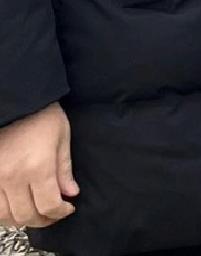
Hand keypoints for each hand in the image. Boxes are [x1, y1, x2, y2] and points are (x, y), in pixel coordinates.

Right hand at [0, 103, 76, 230]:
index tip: (68, 208)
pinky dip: (3, 213)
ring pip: (5, 216)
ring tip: (35, 213)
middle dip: (44, 220)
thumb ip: (64, 169)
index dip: (60, 212)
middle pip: (26, 215)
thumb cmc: (42, 116)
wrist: (16, 103)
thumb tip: (71, 194)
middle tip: (54, 215)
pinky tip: (15, 207)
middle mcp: (13, 177)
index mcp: (37, 167)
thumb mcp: (62, 138)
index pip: (48, 205)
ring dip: (22, 219)